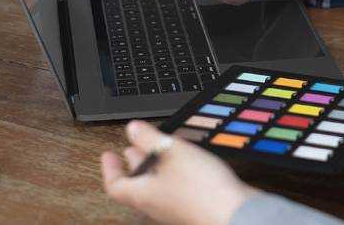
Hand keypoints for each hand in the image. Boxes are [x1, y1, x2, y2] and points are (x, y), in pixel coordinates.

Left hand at [101, 120, 259, 224]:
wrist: (235, 214)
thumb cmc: (200, 187)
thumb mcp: (171, 151)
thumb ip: (149, 138)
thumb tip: (131, 129)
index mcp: (142, 194)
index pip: (115, 185)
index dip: (109, 168)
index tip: (108, 154)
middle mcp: (155, 205)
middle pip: (137, 186)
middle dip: (135, 164)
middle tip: (132, 149)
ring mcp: (175, 209)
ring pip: (157, 187)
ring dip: (155, 167)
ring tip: (160, 151)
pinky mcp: (193, 208)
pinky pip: (176, 190)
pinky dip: (174, 174)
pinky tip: (186, 163)